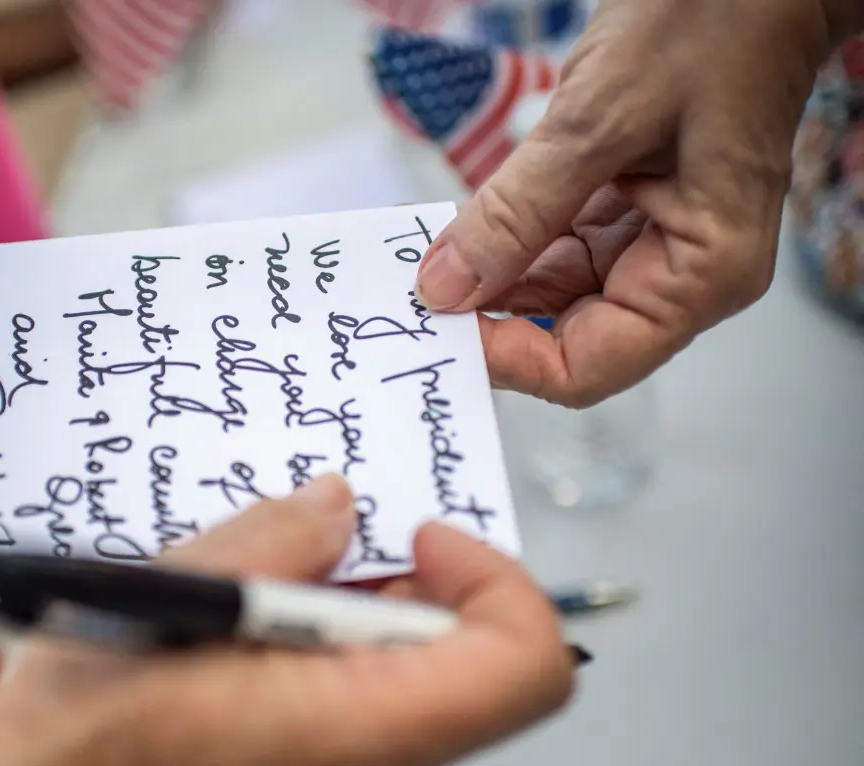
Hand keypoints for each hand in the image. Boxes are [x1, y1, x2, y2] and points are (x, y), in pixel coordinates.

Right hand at [0, 475, 575, 765]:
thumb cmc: (72, 741)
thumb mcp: (167, 598)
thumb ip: (274, 540)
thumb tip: (339, 508)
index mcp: (350, 736)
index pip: (523, 668)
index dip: (497, 578)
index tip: (423, 535)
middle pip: (468, 664)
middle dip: (408, 583)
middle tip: (325, 541)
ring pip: (416, 682)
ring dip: (360, 612)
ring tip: (267, 582)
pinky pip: (367, 704)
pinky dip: (330, 648)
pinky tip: (251, 625)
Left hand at [415, 0, 860, 407]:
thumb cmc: (718, 20)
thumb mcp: (599, 121)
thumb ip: (517, 212)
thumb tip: (446, 288)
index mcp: (702, 273)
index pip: (589, 367)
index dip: (508, 359)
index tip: (439, 326)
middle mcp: (683, 270)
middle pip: (565, 334)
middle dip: (487, 317)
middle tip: (411, 294)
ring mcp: (656, 238)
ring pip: (551, 288)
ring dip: (487, 276)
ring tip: (421, 257)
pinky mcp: (629, 205)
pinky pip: (556, 242)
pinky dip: (504, 237)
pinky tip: (455, 228)